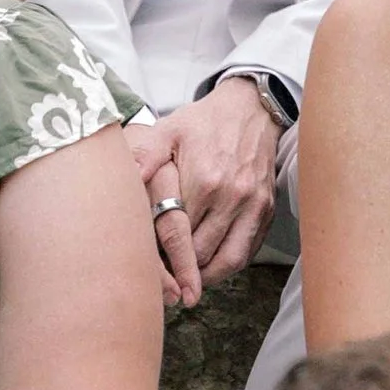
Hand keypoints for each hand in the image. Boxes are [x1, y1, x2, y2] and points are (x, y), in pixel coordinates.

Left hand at [131, 82, 279, 304]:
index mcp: (205, 180)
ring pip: (228, 261)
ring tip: (187, 281)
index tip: (147, 258)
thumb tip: (123, 183)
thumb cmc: (204, 121)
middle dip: (180, 268)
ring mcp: (253, 205)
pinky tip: (210, 266)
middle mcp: (232, 196)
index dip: (159, 251)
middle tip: (162, 274)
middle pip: (200, 254)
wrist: (251, 108)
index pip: (177, 235)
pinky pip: (248, 251)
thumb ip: (144, 157)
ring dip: (205, 276)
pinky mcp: (267, 210)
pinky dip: (228, 265)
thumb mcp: (168, 130)